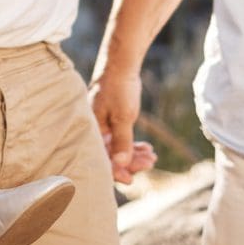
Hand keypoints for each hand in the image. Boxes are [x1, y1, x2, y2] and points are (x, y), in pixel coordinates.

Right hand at [89, 66, 156, 184]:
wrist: (121, 64)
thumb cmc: (119, 88)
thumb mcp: (123, 116)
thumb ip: (121, 142)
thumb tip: (120, 165)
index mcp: (91, 129)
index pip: (100, 158)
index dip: (115, 171)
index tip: (131, 179)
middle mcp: (94, 129)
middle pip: (109, 155)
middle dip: (130, 162)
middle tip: (150, 163)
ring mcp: (102, 125)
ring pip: (116, 148)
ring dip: (134, 155)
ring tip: (152, 157)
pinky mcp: (110, 120)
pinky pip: (120, 139)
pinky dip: (133, 145)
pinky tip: (147, 149)